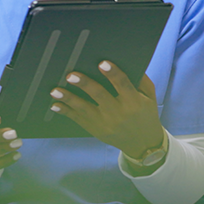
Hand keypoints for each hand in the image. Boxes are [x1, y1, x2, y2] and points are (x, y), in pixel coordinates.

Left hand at [49, 61, 163, 159]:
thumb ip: (141, 80)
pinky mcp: (95, 130)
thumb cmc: (145, 114)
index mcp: (134, 102)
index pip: (123, 85)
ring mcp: (105, 123)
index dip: (113, 74)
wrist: (142, 144)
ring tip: (55, 90)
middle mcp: (119, 113)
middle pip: (100, 96)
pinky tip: (54, 105)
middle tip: (71, 75)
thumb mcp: (149, 97)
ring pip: (84, 109)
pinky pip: (78, 120)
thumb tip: (126, 59)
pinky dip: (66, 112)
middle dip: (85, 84)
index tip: (102, 63)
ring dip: (69, 99)